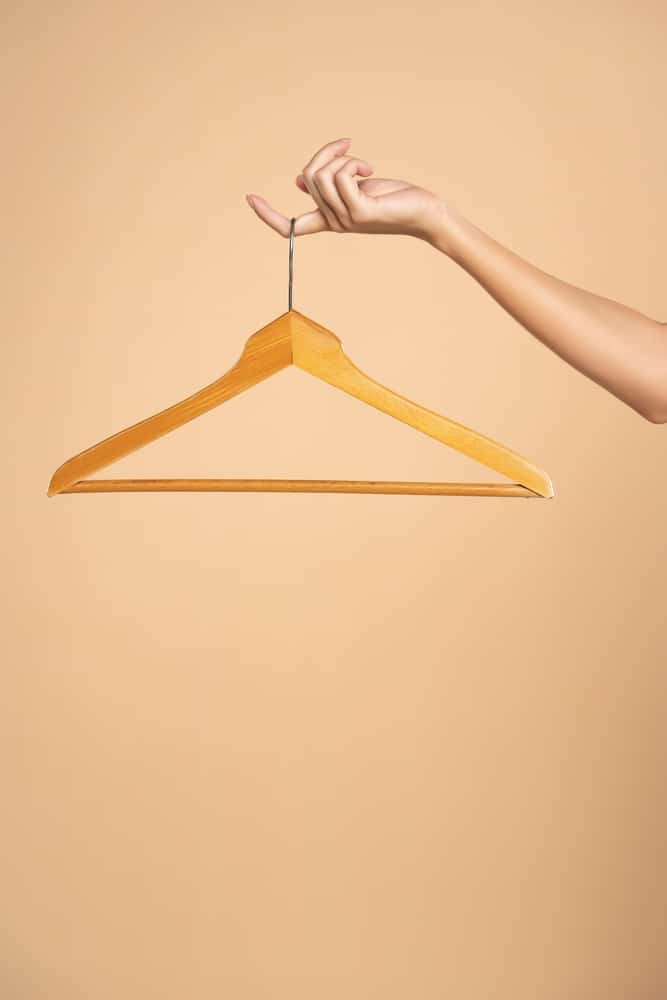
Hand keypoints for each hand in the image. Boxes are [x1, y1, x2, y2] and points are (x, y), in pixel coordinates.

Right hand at [245, 137, 448, 244]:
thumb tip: (299, 181)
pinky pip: (340, 177)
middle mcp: (333, 223)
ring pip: (321, 175)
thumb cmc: (394, 199)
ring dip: (342, 157)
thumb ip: (329, 185)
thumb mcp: (355, 187)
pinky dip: (352, 164)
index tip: (249, 198)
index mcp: (328, 220)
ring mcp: (345, 220)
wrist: (424, 212)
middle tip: (349, 148)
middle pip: (308, 176)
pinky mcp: (360, 213)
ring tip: (364, 165)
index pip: (290, 226)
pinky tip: (369, 171)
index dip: (267, 214)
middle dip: (326, 153)